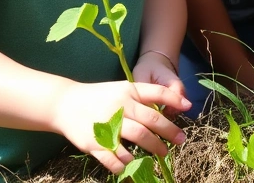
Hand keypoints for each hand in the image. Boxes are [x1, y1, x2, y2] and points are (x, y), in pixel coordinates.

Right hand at [51, 80, 189, 173]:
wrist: (64, 104)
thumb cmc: (99, 97)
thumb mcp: (121, 89)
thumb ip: (143, 97)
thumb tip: (173, 106)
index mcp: (127, 91)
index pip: (156, 93)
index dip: (174, 99)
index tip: (189, 107)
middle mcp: (120, 106)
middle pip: (151, 120)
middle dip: (170, 131)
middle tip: (181, 139)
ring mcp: (108, 124)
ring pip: (138, 137)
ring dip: (153, 147)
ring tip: (163, 153)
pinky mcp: (94, 142)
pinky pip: (115, 157)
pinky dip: (125, 163)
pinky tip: (133, 165)